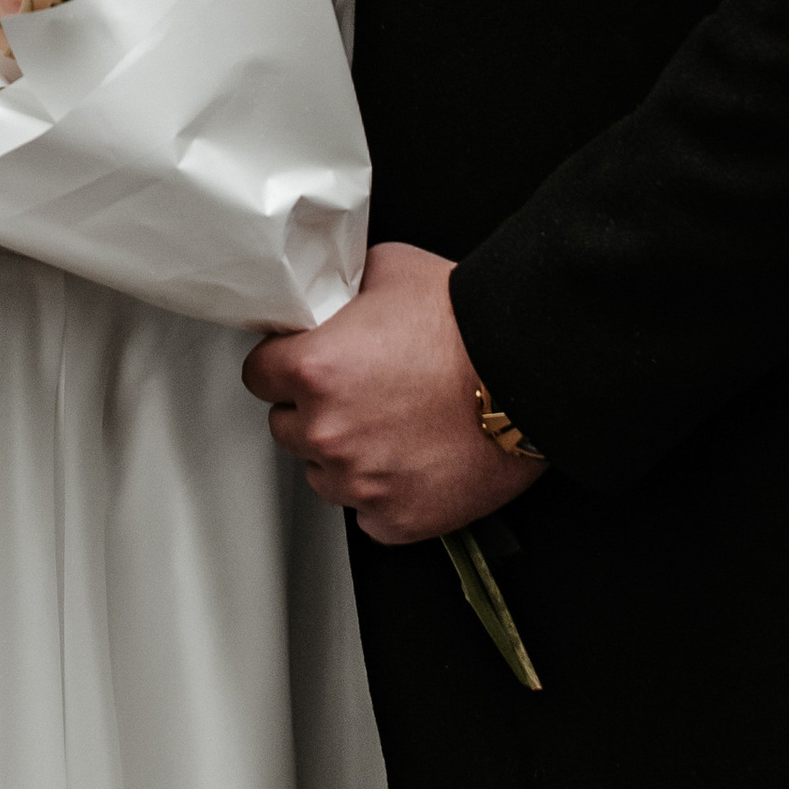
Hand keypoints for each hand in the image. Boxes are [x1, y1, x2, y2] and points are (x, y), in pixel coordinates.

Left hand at [241, 244, 542, 545]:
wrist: (531, 374)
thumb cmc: (469, 325)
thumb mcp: (391, 270)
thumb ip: (345, 288)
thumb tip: (331, 292)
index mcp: (314, 370)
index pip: (258, 376)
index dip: (282, 366)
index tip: (300, 365)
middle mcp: (327, 432)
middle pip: (287, 428)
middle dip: (313, 411)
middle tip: (359, 392)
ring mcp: (360, 482)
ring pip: (323, 474)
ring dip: (345, 455)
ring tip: (391, 427)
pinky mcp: (397, 519)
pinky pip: (367, 513)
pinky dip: (383, 493)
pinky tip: (411, 461)